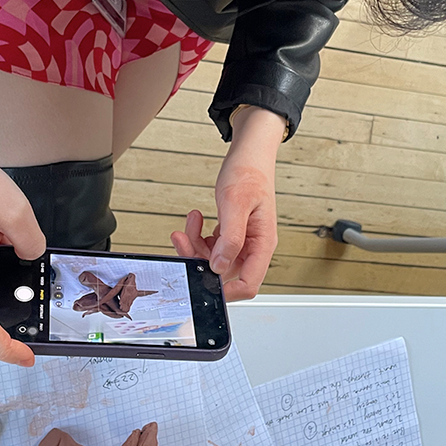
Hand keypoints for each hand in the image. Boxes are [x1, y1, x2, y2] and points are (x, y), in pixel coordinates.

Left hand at [171, 106, 283, 300]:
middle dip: (200, 259)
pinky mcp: (233, 234)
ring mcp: (243, 241)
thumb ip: (230, 238)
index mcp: (262, 243)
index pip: (249, 283)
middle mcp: (254, 246)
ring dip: (196, 245)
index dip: (227, 291)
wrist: (249, 154)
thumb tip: (219, 266)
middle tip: (182, 238)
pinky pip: (212, 246)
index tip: (202, 282)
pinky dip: (199, 236)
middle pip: (225, 272)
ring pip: (214, 259)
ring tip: (189, 223)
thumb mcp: (235, 203)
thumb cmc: (249, 172)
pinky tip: (196, 219)